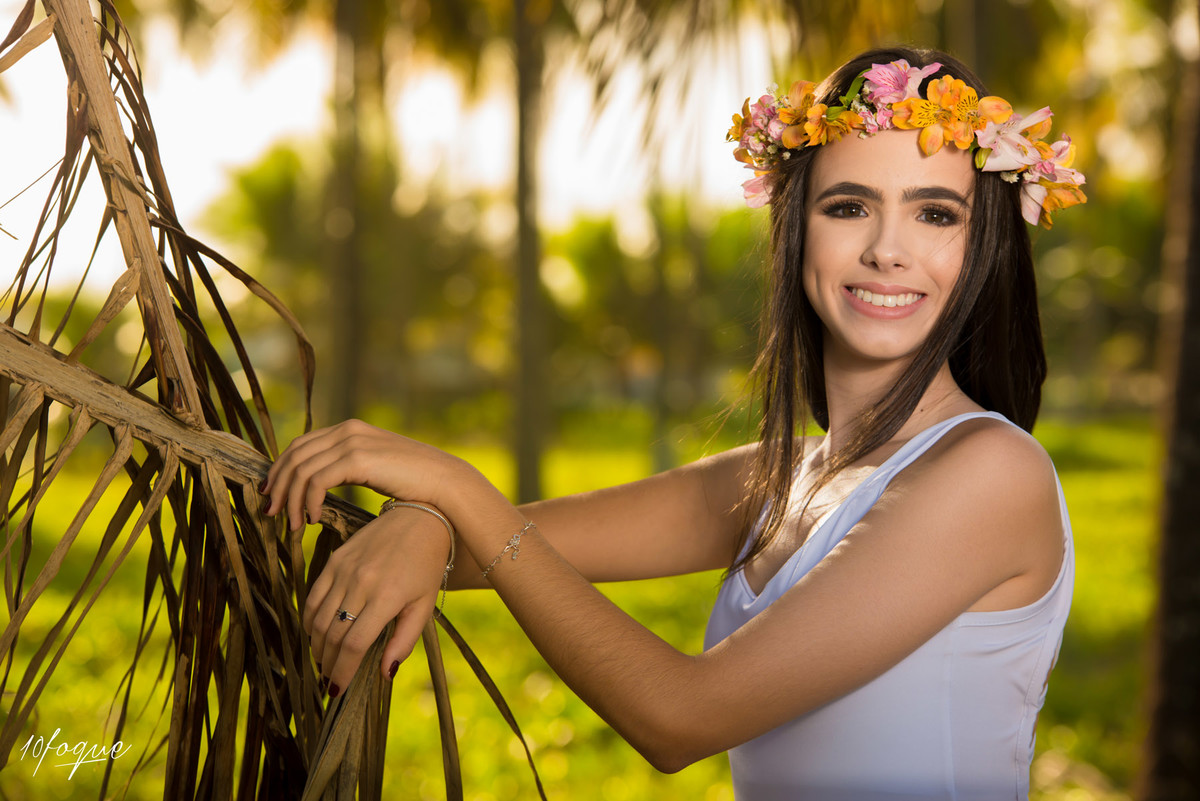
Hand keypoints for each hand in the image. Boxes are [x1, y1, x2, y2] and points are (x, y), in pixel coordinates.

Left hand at [263, 419, 459, 531]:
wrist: (444, 481)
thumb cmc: (415, 482)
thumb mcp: (376, 467)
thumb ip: (351, 466)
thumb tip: (323, 485)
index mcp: (350, 429)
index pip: (300, 445)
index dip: (281, 470)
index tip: (273, 495)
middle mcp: (347, 430)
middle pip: (294, 455)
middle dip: (279, 485)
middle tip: (272, 513)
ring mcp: (352, 442)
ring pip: (302, 470)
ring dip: (292, 500)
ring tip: (294, 526)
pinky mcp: (358, 459)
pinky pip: (317, 481)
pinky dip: (309, 502)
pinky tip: (315, 519)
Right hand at [303, 506, 451, 691]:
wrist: (418, 517)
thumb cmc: (426, 565)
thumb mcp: (424, 605)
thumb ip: (404, 641)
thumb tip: (384, 673)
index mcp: (387, 597)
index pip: (354, 645)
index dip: (342, 672)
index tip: (336, 692)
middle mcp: (361, 583)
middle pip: (332, 635)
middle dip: (327, 664)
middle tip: (329, 680)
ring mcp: (344, 570)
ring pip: (318, 619)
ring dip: (316, 646)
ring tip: (323, 661)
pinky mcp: (334, 560)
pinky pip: (313, 597)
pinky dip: (310, 620)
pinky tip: (317, 634)